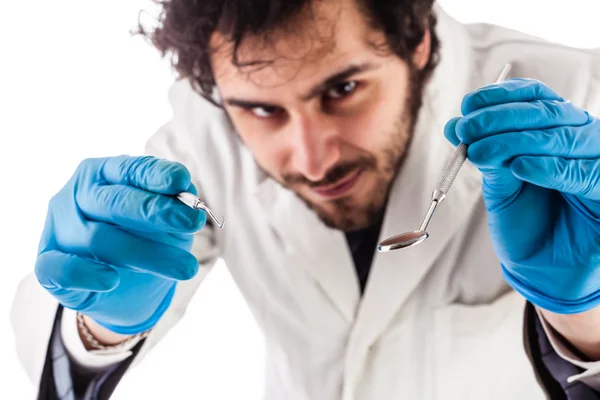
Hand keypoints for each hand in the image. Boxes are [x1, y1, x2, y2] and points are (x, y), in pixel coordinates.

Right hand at [35, 155, 205, 333]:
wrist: (123, 289)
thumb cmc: (145, 240)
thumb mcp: (165, 221)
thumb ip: (173, 205)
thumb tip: (188, 195)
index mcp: (103, 174)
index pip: (129, 170)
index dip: (155, 175)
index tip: (182, 181)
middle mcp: (76, 196)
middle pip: (115, 201)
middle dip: (155, 212)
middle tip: (193, 223)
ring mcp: (59, 229)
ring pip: (99, 239)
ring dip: (147, 254)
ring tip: (187, 267)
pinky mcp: (48, 265)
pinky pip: (60, 268)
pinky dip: (85, 273)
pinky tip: (110, 279)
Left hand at [444, 78, 599, 313]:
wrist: (543, 269)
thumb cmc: (524, 224)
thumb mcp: (500, 187)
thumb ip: (487, 156)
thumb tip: (455, 125)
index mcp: (555, 131)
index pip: (536, 98)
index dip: (502, 97)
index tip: (468, 104)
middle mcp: (581, 139)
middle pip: (547, 113)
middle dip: (500, 118)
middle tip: (466, 129)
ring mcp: (597, 162)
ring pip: (564, 137)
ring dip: (517, 140)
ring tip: (482, 151)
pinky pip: (584, 173)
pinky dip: (550, 167)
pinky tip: (521, 167)